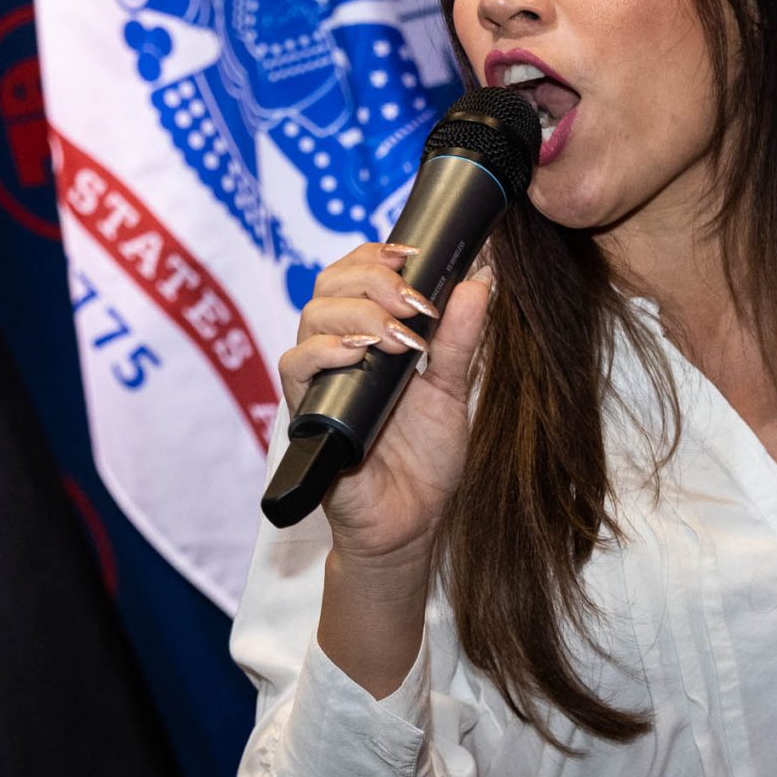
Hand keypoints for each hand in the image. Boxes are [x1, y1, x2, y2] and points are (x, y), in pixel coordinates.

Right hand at [277, 241, 494, 567]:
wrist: (411, 521)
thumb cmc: (425, 458)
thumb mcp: (452, 390)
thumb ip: (462, 336)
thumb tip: (482, 278)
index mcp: (370, 336)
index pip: (355, 272)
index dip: (377, 255)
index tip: (415, 257)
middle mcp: (339, 350)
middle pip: (330, 284)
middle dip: (372, 279)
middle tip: (414, 301)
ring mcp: (320, 380)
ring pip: (312, 316)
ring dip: (359, 314)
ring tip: (401, 337)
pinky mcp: (306, 412)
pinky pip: (294, 366)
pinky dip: (323, 351)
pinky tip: (357, 355)